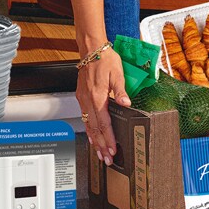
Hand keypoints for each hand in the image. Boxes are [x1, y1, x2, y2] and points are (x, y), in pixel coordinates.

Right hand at [76, 48, 129, 165]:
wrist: (91, 50)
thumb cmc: (105, 60)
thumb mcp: (118, 74)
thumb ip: (121, 91)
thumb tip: (126, 103)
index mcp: (98, 96)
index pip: (104, 123)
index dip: (108, 138)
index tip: (112, 149)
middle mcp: (88, 100)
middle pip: (95, 129)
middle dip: (101, 145)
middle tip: (106, 158)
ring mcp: (83, 99)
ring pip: (88, 125)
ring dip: (94, 141)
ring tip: (100, 153)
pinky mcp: (82, 97)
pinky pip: (85, 118)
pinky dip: (89, 130)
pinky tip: (92, 137)